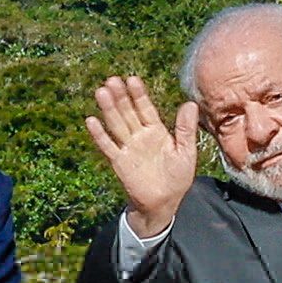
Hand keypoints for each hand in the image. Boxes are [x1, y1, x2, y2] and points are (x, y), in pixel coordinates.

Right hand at [81, 75, 199, 234]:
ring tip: (101, 92)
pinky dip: (100, 135)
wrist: (164, 203)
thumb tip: (190, 103)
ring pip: (116, 125)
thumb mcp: (186, 152)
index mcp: (156, 131)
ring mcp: (128, 148)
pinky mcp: (119, 162)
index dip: (139, 94)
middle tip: (112, 80)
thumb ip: (185, 129)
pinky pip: (108, 146)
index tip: (132, 79)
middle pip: (128, 112)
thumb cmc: (177, 177)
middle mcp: (140, 136)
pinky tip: (91, 121)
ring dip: (109, 109)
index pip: (146, 108)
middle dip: (120, 97)